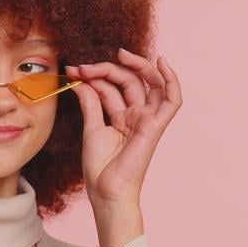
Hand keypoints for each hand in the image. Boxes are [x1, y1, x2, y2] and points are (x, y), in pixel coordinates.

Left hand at [66, 49, 182, 207]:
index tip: (74, 70)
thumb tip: (82, 81)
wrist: (106, 190)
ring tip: (117, 56)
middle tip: (87, 66)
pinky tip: (161, 62)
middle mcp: (136, 115)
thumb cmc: (99, 167)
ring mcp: (147, 119)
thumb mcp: (92, 128)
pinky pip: (172, 100)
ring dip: (134, 66)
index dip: (93, 76)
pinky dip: (171, 80)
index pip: (110, 87)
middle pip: (128, 81)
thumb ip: (90, 103)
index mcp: (120, 117)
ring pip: (148, 83)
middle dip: (108, 69)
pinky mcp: (156, 126)